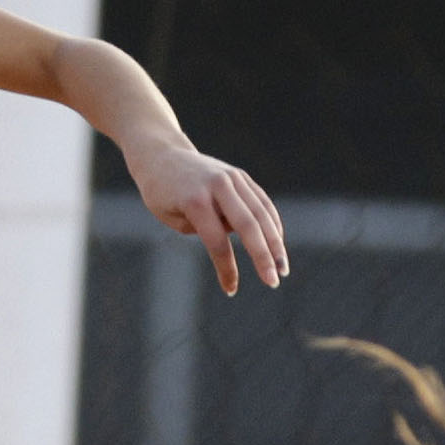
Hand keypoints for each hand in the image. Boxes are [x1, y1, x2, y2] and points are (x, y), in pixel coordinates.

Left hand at [123, 134, 287, 296]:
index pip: (216, 241)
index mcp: (195, 201)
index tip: (231, 289)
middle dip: (263, 257)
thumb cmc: (162, 194)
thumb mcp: (172, 218)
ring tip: (282, 269)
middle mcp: (218, 186)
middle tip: (272, 282)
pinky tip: (278, 245)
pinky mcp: (241, 176)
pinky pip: (262, 202)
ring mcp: (233, 178)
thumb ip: (204, 229)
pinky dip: (272, 223)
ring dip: (275, 243)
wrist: (163, 155)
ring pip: (261, 213)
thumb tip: (235, 236)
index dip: (226, 268)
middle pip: (248, 225)